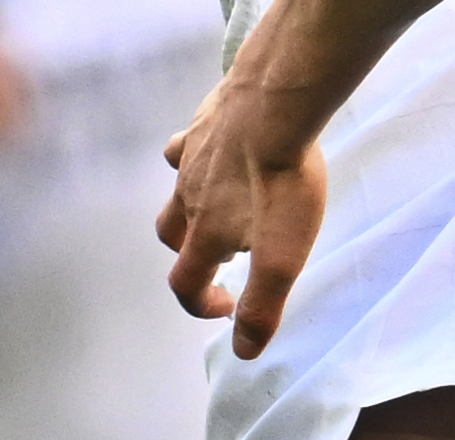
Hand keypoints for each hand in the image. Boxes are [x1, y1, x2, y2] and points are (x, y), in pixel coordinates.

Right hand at [156, 81, 327, 358]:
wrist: (276, 103)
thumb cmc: (282, 181)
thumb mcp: (282, 256)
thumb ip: (261, 305)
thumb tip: (244, 350)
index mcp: (204, 234)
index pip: (184, 284)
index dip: (201, 303)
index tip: (227, 306)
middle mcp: (187, 197)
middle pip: (172, 236)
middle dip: (193, 253)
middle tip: (230, 252)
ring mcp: (190, 156)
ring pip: (176, 190)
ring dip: (192, 206)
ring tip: (225, 204)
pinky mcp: (203, 121)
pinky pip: (185, 144)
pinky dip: (194, 155)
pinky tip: (217, 147)